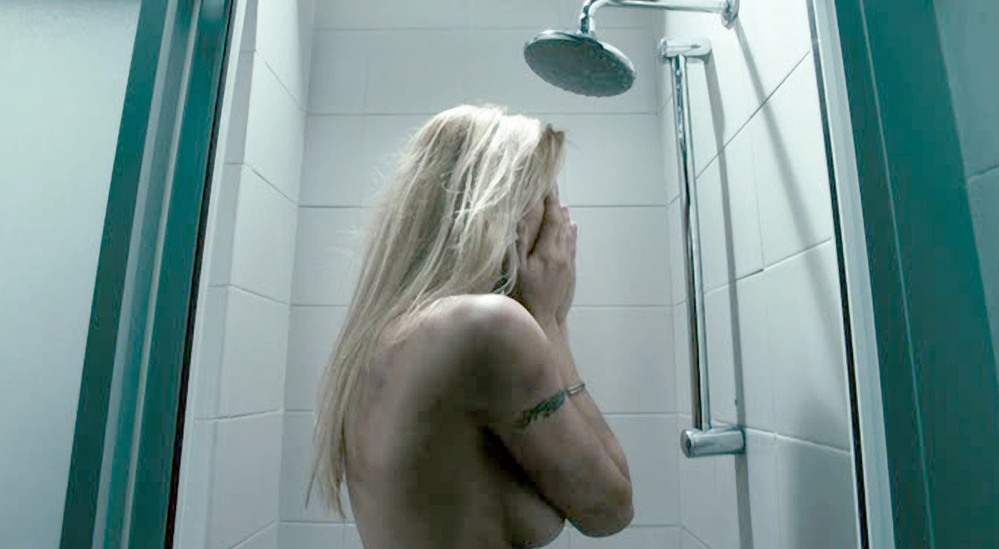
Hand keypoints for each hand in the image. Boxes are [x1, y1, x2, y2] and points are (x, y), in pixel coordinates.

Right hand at [512, 187, 577, 326]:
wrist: (544, 322)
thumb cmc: (524, 297)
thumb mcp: (517, 270)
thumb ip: (520, 243)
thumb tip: (522, 219)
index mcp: (549, 251)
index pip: (553, 218)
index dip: (550, 200)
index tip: (548, 184)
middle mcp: (563, 254)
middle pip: (563, 224)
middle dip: (557, 206)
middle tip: (552, 191)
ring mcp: (569, 264)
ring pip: (570, 234)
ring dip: (565, 218)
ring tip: (562, 205)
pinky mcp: (571, 273)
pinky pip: (573, 246)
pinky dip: (572, 233)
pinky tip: (572, 228)